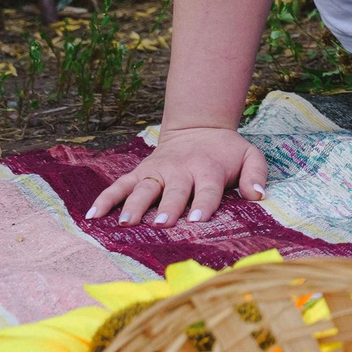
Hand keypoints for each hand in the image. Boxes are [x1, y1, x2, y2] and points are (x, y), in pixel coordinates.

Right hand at [86, 125, 266, 225]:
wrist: (199, 127)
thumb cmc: (225, 151)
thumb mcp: (249, 155)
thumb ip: (256, 174)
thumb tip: (258, 195)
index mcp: (208, 169)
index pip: (208, 189)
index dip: (203, 204)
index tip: (197, 220)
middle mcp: (181, 171)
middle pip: (174, 191)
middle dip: (167, 207)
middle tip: (161, 223)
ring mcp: (158, 171)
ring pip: (144, 188)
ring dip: (134, 205)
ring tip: (125, 222)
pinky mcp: (140, 172)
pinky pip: (120, 185)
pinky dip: (106, 198)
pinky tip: (93, 215)